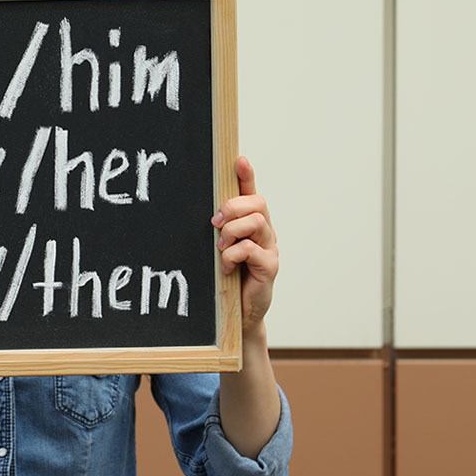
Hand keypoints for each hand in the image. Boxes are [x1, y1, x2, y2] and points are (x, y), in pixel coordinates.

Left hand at [212, 157, 278, 335]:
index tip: (239, 160)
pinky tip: (227, 267)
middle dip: (233, 207)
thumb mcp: (220, 250)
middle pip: (257, 203)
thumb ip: (219, 231)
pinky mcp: (269, 267)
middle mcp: (264, 233)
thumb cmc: (228, 280)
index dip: (247, 176)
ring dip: (232, 232)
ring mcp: (269, 249)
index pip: (252, 194)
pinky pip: (251, 249)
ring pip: (257, 221)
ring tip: (221, 248)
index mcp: (251, 225)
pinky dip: (233, 255)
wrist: (237, 315)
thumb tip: (206, 214)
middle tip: (215, 222)